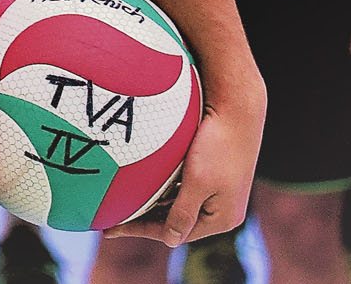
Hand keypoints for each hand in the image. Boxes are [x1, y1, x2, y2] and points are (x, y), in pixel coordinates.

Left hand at [104, 79, 264, 246]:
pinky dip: (164, 188)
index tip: (113, 229)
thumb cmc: (218, 145)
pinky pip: (183, 187)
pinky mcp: (213, 173)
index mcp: (222, 218)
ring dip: (153, 204)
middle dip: (145, 220)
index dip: (142, 230)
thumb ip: (183, 213)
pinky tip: (144, 184)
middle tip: (113, 219)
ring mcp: (219, 191)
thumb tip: (170, 242)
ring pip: (178, 203)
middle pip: (176, 220)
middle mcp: (222, 209)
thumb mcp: (198, 182)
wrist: (237, 109)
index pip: (176, 232)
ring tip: (124, 205)